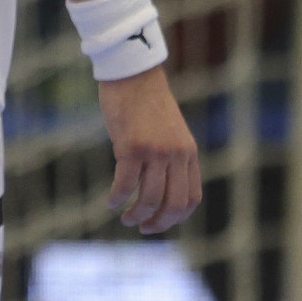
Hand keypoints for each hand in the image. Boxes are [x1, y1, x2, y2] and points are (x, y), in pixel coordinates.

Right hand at [97, 66, 199, 233]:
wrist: (132, 73)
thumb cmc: (144, 102)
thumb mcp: (167, 132)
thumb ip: (168, 157)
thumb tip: (155, 188)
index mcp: (188, 152)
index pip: (191, 198)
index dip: (176, 218)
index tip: (159, 224)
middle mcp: (176, 154)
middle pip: (173, 204)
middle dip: (158, 223)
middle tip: (141, 227)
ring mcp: (155, 151)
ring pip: (150, 198)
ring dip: (136, 215)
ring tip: (124, 218)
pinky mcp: (131, 147)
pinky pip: (125, 184)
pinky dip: (116, 199)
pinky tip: (110, 202)